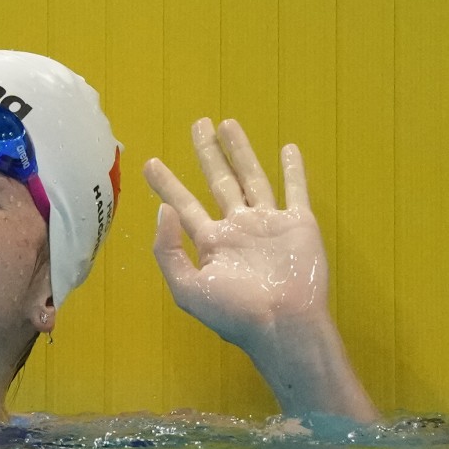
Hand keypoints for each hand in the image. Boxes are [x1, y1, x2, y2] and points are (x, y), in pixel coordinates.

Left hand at [143, 117, 376, 421]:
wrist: (283, 324)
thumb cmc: (234, 312)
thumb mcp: (188, 288)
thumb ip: (169, 249)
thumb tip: (163, 210)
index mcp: (211, 243)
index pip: (184, 205)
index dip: (167, 184)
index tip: (150, 163)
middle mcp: (237, 228)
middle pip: (219, 181)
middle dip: (207, 153)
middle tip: (197, 124)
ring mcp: (268, 224)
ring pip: (252, 177)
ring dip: (241, 150)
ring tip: (227, 124)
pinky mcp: (299, 223)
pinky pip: (295, 190)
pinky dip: (293, 169)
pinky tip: (288, 149)